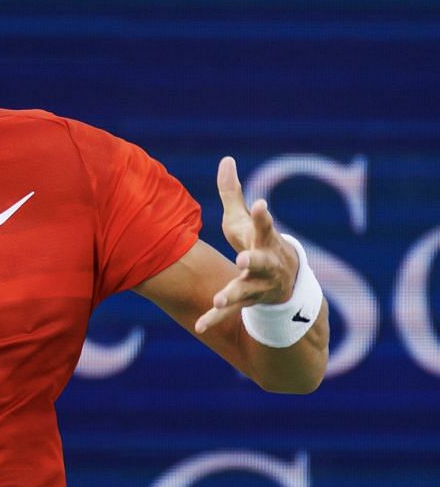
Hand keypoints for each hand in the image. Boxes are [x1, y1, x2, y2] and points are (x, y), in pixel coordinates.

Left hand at [195, 156, 299, 335]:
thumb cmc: (257, 243)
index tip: (261, 204)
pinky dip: (214, 318)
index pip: (265, 225)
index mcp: (265, 240)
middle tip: (243, 258)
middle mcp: (266, 264)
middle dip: (254, 260)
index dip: (263, 216)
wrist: (285, 282)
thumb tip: (226, 160)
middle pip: (261, 261)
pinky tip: (200, 326)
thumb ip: (233, 193)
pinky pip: (229, 312)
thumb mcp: (244, 220)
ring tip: (219, 298)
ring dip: (233, 294)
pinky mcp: (247, 302)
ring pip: (246, 290)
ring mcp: (258, 285)